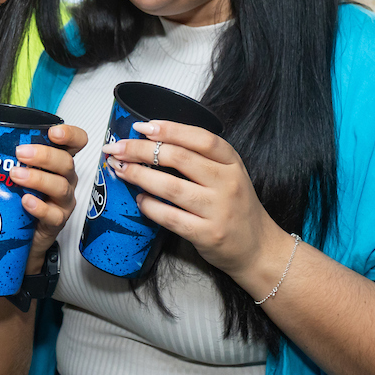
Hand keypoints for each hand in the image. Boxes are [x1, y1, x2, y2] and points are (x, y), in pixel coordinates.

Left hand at [12, 123, 88, 274]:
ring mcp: (63, 201)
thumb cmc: (21, 196)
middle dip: (44, 155)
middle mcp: (66, 179)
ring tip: (16, 175)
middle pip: (66, 162)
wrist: (24, 236)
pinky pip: (53, 215)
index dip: (70, 135)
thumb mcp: (18, 170)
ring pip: (61, 187)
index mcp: (58, 162)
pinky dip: (40, 207)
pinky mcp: (57, 222)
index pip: (76, 142)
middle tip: (19, 153)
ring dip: (37, 178)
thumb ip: (6, 153)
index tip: (53, 132)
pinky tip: (26, 202)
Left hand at [104, 120, 284, 281]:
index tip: (140, 126)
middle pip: (178, 158)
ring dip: (139, 175)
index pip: (200, 138)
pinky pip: (170, 217)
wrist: (258, 249)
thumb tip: (151, 141)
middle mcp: (227, 183)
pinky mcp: (207, 234)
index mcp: (232, 163)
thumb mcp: (228, 174)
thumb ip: (199, 158)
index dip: (169, 129)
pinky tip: (138, 200)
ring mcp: (218, 210)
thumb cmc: (235, 206)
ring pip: (170, 186)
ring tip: (120, 169)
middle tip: (116, 148)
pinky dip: (149, 206)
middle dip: (141, 150)